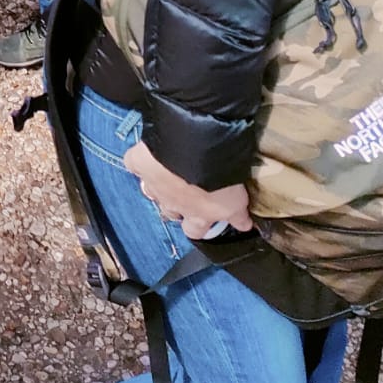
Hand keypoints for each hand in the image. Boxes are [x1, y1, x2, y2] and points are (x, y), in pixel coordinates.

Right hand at [124, 142, 252, 239]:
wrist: (195, 151)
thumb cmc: (220, 179)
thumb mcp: (237, 200)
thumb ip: (238, 213)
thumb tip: (247, 226)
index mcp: (198, 215)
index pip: (194, 231)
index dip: (199, 228)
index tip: (205, 222)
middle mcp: (174, 204)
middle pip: (170, 213)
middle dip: (176, 207)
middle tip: (185, 194)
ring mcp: (154, 185)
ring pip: (151, 192)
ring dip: (158, 187)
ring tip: (164, 175)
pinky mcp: (139, 163)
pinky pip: (134, 164)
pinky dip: (139, 161)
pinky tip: (145, 156)